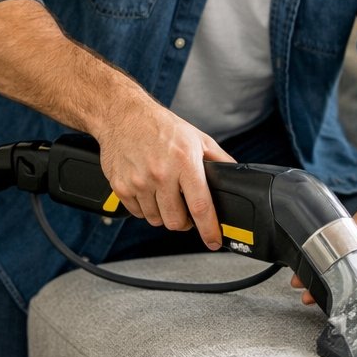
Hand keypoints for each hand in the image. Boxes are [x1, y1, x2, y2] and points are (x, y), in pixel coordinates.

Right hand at [93, 102, 233, 247]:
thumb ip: (219, 160)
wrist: (123, 115)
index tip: (214, 241)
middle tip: (186, 211)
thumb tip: (235, 176)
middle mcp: (161, 173)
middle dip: (185, 222)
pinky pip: (138, 213)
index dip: (209, 229)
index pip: (200, 206)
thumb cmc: (162, 126)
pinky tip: (148, 191)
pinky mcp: (121, 186)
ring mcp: (139, 182)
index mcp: (185, 162)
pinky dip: (145, 208)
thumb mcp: (197, 138)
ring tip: (165, 195)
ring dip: (164, 214)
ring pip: (156, 220)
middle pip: (176, 221)